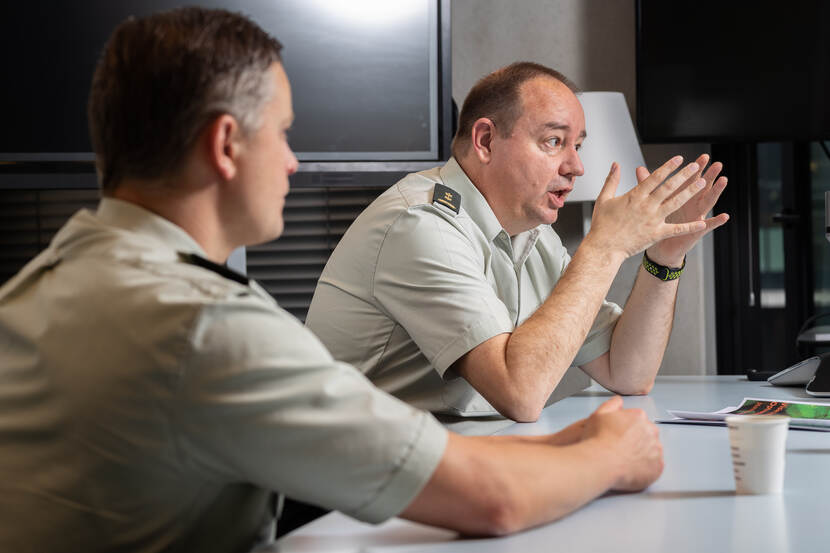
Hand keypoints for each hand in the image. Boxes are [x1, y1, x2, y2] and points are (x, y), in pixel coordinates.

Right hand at [581, 396, 663, 490]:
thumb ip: (612, 404)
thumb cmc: (598, 441)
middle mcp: (651, 431)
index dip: (627, 427)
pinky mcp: (657, 466)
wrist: (601, 463)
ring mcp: (656, 449)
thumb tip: (619, 401)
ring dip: (642, 453)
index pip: (638, 419)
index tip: (620, 434)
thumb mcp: (599, 414)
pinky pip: (655, 466)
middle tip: (621, 447)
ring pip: (652, 450)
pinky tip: (632, 467)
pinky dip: (646, 467)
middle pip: (647, 433)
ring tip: (625, 458)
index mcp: (639, 417)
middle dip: (637, 439)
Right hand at [585, 156, 710, 261]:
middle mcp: (646, 206)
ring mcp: (653, 220)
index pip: (655, 177)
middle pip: (669, 187)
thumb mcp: (604, 198)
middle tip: (696, 166)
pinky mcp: (656, 234)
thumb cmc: (602, 225)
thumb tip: (615, 164)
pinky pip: (677, 229)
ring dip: (690, 192)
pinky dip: (690, 226)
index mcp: (634, 196)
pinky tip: (702, 222)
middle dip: (684, 175)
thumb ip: (611, 180)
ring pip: (676, 203)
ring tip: (702, 183)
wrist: (603, 248)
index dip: (668, 166)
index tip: (679, 159)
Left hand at [641, 154, 729, 265]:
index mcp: (681, 196)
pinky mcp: (696, 231)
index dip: (697, 169)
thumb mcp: (654, 201)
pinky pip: (708, 226)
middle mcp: (691, 205)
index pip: (691, 179)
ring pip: (707, 202)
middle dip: (710, 176)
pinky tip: (725, 216)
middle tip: (717, 164)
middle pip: (702, 187)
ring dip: (716, 192)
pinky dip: (716, 221)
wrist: (660, 247)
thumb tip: (639, 169)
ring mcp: (696, 217)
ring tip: (723, 181)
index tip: (702, 157)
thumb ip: (648, 184)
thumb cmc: (658, 222)